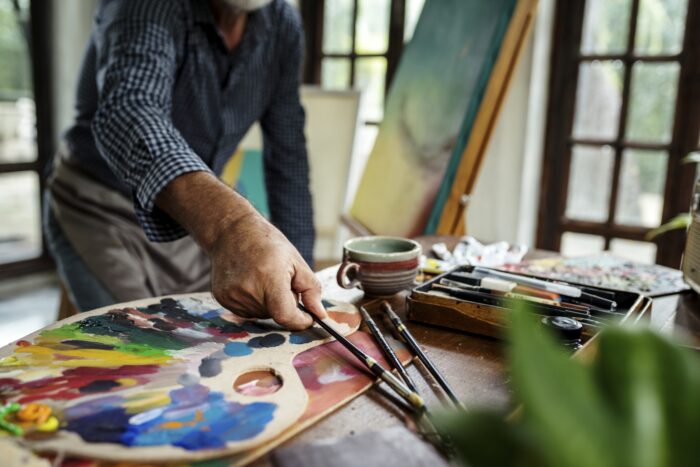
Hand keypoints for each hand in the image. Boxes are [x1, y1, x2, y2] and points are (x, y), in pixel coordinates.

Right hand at [156, 172, 325, 329]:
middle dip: (285, 304)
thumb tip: (320, 315)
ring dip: (269, 304)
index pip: (285, 316)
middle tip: (281, 281)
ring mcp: (232, 296)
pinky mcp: (223, 299)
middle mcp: (247, 289)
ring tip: (263, 279)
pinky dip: (255, 302)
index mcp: (269, 277)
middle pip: (276, 315)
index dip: (300, 321)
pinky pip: (247, 311)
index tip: (307, 318)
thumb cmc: (267, 243)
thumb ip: (311, 290)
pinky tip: (251, 282)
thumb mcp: (296, 261)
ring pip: (262, 315)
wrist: (231, 232)